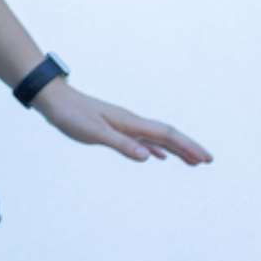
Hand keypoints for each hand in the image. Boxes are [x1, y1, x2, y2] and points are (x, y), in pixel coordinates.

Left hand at [33, 80, 213, 164]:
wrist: (53, 99)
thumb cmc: (71, 115)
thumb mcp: (94, 133)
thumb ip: (121, 144)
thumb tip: (149, 157)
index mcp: (130, 123)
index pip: (166, 135)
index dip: (187, 147)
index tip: (206, 159)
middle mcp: (130, 122)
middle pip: (167, 135)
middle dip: (188, 148)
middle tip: (208, 161)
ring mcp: (123, 124)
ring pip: (156, 138)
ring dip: (175, 149)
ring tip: (192, 161)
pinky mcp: (113, 127)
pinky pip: (142, 139)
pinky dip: (155, 148)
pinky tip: (158, 155)